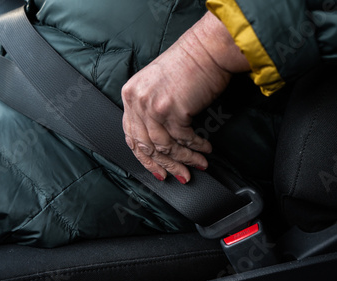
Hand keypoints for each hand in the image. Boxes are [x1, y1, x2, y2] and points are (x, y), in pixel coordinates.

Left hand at [122, 11, 249, 183]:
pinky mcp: (174, 110)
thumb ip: (150, 109)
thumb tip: (160, 142)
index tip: (157, 170)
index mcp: (130, 95)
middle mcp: (138, 101)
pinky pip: (184, 139)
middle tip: (179, 176)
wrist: (207, 49)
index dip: (144, 158)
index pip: (131, 136)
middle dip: (166, 166)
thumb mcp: (156, 85)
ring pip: (166, 147)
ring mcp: (154, 106)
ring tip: (199, 164)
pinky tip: (205, 150)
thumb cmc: (187, 64)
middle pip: (147, 146)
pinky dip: (196, 147)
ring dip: (185, 160)